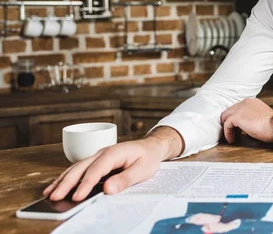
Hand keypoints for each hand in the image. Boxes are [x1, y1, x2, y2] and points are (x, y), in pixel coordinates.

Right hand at [43, 126, 182, 201]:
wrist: (151, 147)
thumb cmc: (148, 158)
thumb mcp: (143, 170)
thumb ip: (125, 179)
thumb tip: (108, 189)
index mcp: (114, 153)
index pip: (96, 170)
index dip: (85, 184)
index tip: (76, 197)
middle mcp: (103, 153)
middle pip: (81, 168)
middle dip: (66, 183)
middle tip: (54, 197)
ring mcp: (98, 156)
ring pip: (76, 168)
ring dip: (62, 180)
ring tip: (49, 194)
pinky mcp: (96, 162)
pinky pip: (79, 170)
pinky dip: (67, 178)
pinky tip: (57, 186)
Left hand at [220, 98, 272, 143]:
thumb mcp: (263, 117)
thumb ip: (254, 117)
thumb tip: (249, 125)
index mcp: (252, 102)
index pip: (239, 108)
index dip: (236, 118)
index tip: (237, 127)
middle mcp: (245, 102)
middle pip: (230, 111)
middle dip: (229, 121)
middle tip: (231, 131)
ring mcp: (240, 109)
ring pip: (226, 116)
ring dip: (227, 127)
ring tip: (230, 136)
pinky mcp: (237, 117)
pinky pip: (227, 125)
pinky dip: (227, 133)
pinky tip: (231, 139)